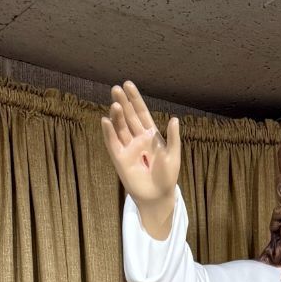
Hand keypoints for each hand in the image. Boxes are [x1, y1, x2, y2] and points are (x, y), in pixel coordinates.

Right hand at [101, 80, 180, 212]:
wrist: (158, 196)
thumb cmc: (167, 176)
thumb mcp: (174, 156)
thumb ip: (173, 138)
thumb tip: (174, 119)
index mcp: (151, 134)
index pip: (141, 112)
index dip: (135, 99)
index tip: (128, 84)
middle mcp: (137, 138)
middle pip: (128, 117)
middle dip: (123, 103)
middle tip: (116, 89)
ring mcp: (127, 147)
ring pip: (120, 128)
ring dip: (116, 116)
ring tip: (114, 104)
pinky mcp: (120, 158)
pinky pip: (113, 143)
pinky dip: (109, 132)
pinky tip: (106, 121)